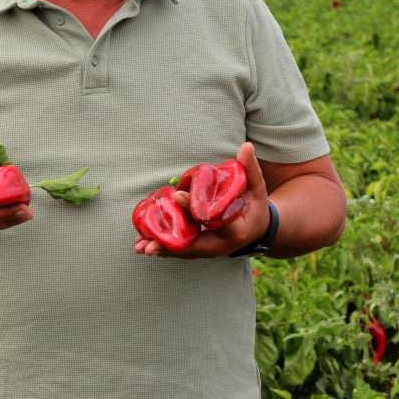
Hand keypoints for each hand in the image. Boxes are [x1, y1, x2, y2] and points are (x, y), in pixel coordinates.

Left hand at [134, 142, 271, 257]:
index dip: (195, 208)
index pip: (214, 221)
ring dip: (162, 250)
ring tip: (139, 247)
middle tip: (148, 245)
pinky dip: (164, 248)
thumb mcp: (257, 188)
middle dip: (170, 247)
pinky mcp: (201, 249)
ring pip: (184, 252)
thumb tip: (246, 146)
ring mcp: (210, 250)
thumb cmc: (256, 206)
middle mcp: (221, 245)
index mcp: (236, 230)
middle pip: (194, 247)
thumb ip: (251, 169)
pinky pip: (181, 249)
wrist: (258, 229)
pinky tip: (143, 245)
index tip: (177, 195)